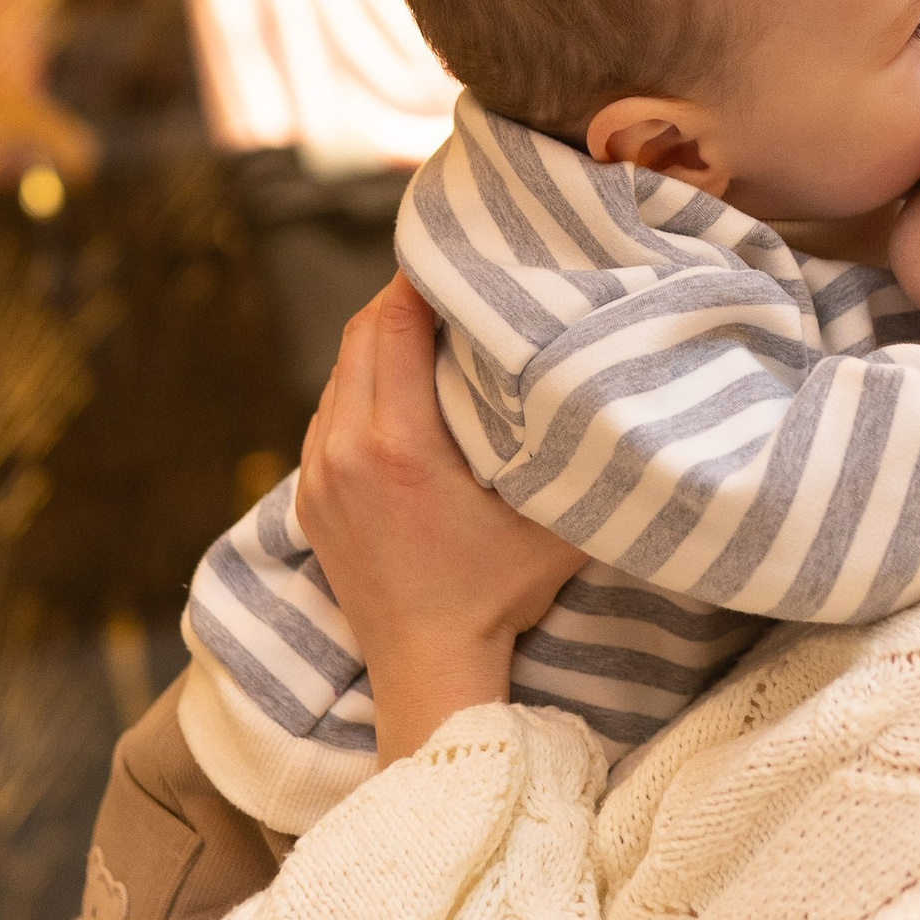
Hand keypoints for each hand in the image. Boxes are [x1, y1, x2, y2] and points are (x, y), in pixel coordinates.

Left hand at [298, 276, 576, 761]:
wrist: (429, 671)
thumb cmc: (500, 597)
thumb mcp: (553, 519)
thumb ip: (573, 451)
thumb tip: (609, 385)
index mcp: (397, 444)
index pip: (395, 321)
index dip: (425, 275)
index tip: (461, 249)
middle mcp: (343, 450)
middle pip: (362, 333)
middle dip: (405, 295)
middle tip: (455, 275)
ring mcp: (318, 474)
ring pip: (341, 370)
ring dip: (382, 340)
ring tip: (434, 323)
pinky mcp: (311, 497)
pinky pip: (329, 412)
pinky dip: (363, 385)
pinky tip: (404, 387)